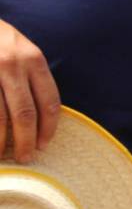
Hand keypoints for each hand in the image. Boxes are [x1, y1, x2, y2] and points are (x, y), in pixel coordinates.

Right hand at [0, 19, 59, 161]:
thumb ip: (33, 78)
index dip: (48, 128)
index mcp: (33, 59)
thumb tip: (43, 119)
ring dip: (1, 141)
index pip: (49, 101)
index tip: (44, 144)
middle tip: (25, 157)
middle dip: (26, 140)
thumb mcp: (21, 51)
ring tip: (3, 155)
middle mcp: (12, 64)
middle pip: (25, 113)